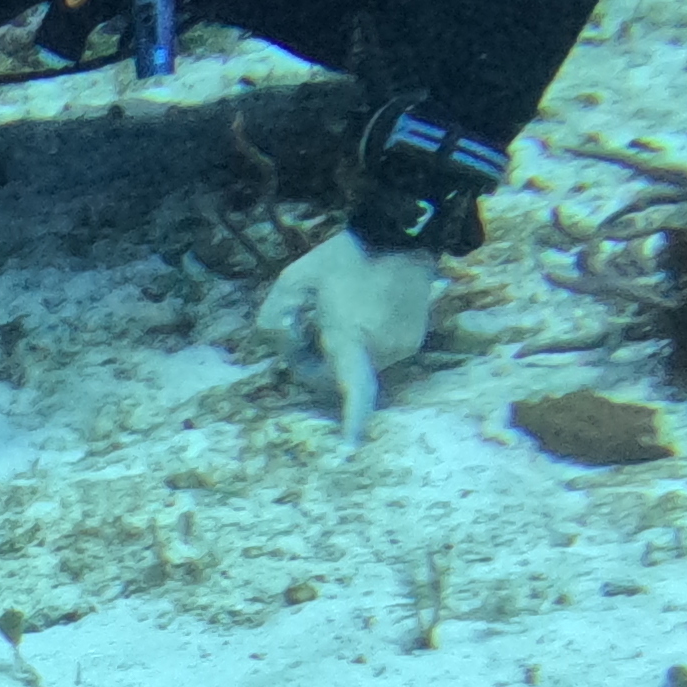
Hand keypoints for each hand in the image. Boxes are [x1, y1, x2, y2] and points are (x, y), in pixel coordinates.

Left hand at [261, 231, 439, 445]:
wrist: (399, 236)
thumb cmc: (342, 258)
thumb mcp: (292, 280)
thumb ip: (274, 318)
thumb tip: (281, 344)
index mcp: (351, 336)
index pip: (354, 388)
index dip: (352, 421)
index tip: (350, 450)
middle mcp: (382, 349)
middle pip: (338, 380)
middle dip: (315, 364)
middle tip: (303, 329)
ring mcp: (402, 347)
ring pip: (358, 369)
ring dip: (340, 354)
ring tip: (335, 316)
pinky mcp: (413, 342)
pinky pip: (377, 356)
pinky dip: (362, 345)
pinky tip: (358, 314)